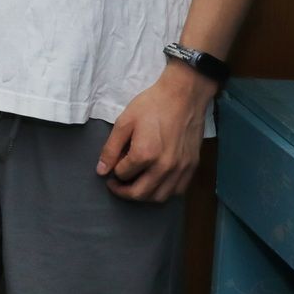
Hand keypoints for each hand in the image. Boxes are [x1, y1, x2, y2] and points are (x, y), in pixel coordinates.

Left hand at [97, 66, 210, 201]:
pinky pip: (177, 191)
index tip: (113, 162)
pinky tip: (155, 182)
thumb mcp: (124, 122)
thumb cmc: (151, 105)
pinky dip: (164, 191)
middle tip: (116, 184)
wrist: (183, 96)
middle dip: (123, 192)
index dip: (114, 170)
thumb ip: (111, 149)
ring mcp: (181, 169)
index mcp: (145, 154)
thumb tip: (101, 171)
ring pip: (159, 197)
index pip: (122, 175)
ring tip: (134, 184)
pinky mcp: (192, 167)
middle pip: (140, 193)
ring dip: (144, 195)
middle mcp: (165, 167)